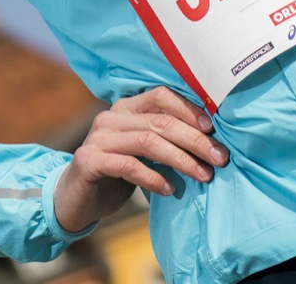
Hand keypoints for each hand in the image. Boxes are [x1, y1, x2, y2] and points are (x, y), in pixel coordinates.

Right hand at [53, 86, 228, 231]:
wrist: (75, 199)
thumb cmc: (116, 174)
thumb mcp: (142, 153)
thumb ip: (164, 141)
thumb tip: (209, 142)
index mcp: (125, 108)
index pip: (160, 96)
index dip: (188, 109)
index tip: (213, 130)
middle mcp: (110, 117)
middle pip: (160, 121)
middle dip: (194, 140)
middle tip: (220, 158)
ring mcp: (98, 138)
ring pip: (148, 141)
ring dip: (181, 159)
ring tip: (203, 175)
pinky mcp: (89, 160)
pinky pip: (128, 165)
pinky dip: (153, 177)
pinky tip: (170, 189)